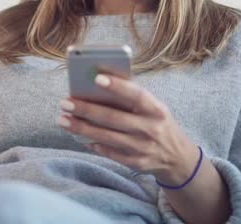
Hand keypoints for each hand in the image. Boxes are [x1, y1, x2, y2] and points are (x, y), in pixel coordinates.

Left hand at [58, 74, 199, 185]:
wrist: (178, 158)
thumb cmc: (158, 124)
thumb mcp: (154, 109)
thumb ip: (132, 100)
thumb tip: (97, 88)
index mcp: (157, 110)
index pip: (136, 95)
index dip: (117, 86)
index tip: (96, 78)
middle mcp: (150, 129)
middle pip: (113, 118)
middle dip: (86, 109)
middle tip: (65, 102)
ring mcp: (143, 148)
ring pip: (106, 136)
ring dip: (81, 128)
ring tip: (62, 119)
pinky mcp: (136, 163)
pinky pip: (109, 152)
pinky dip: (93, 144)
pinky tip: (79, 136)